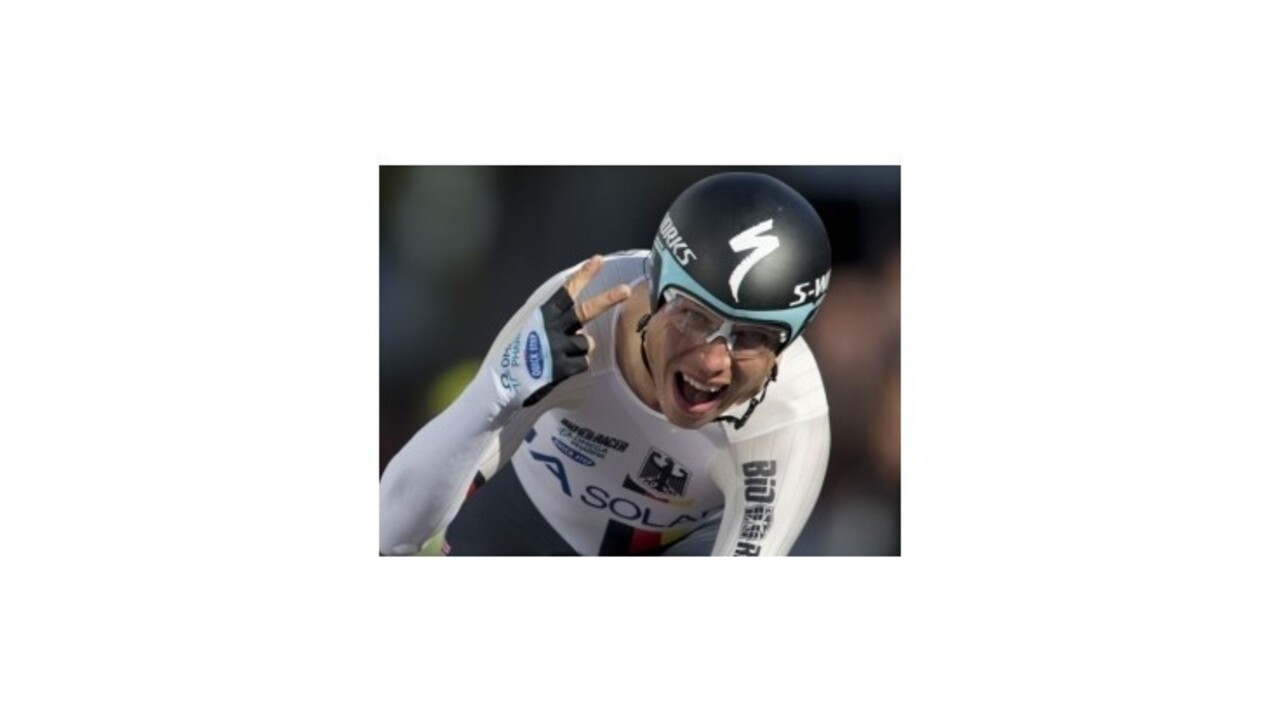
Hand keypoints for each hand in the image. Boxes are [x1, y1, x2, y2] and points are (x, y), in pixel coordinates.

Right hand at [495, 256, 631, 408]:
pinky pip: (583, 363)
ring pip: (586, 343)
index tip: (598, 260)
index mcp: (543, 315)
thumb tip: (580, 323)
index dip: (583, 275)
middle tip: (626, 290)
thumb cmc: (516, 355)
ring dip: (579, 349)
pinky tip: (558, 369)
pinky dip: (575, 366)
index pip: (566, 291)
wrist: (503, 382)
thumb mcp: (530, 329)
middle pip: (586, 310)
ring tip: (560, 356)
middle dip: (608, 299)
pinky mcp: (563, 367)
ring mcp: (558, 347)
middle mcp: (552, 328)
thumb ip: (553, 322)